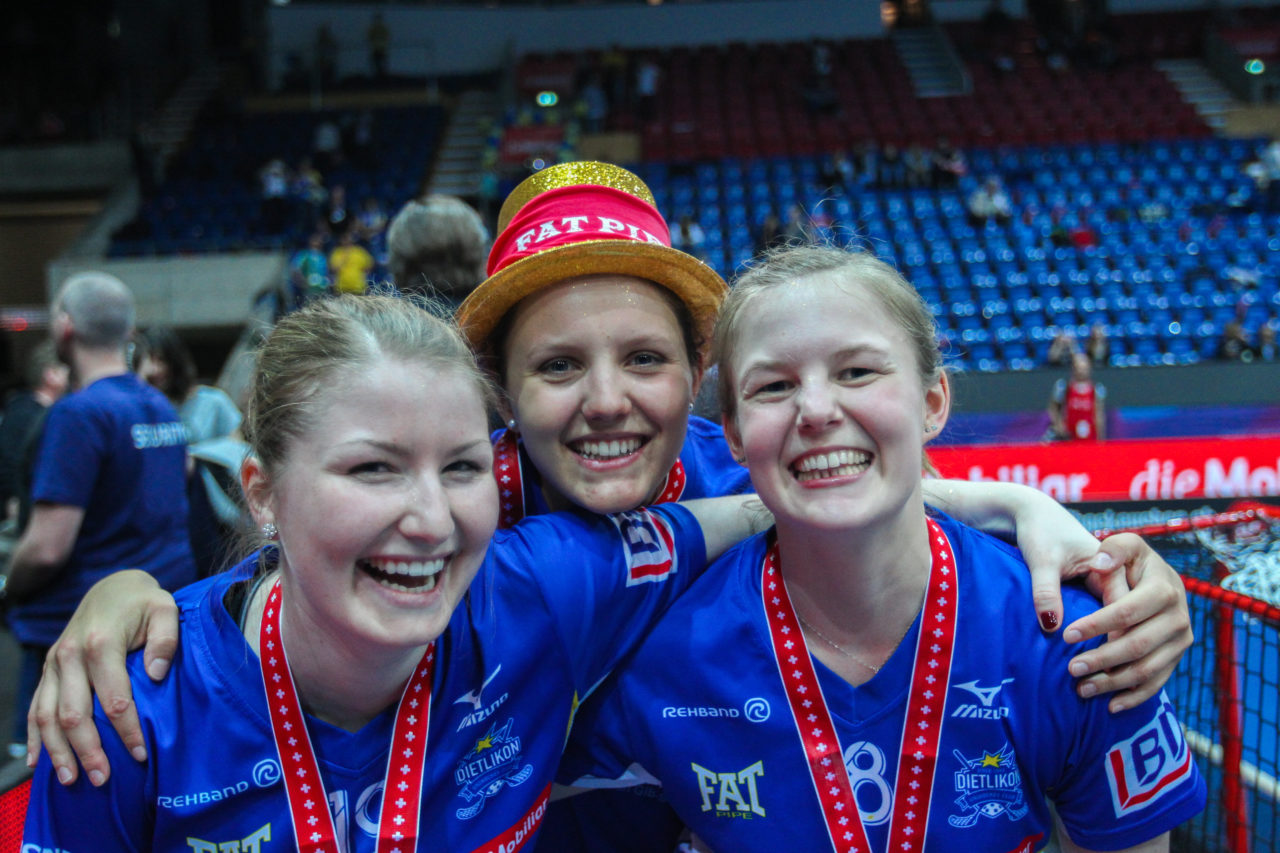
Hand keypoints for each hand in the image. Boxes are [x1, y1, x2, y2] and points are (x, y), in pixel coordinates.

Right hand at [27, 569, 179, 785]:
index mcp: (100, 643)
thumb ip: (165, 639)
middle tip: (103, 779)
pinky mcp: (48, 670)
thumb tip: (156, 674)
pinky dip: (33, 737)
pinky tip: (39, 763)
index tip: (140, 754)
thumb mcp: (165, 609)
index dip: (126, 730)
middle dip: (88, 750)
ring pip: (48, 716)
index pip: (113, 698)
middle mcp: (70, 656)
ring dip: (59, 751)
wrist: (112, 588)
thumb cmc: (143, 603)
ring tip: (72, 780)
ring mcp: (54, 664)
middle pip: (75, 714)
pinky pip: (36, 707)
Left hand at [1059, 534, 1192, 712]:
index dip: (1097, 624)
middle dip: (1102, 659)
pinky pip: (1158, 681)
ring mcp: (1181, 638)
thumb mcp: (1122, 545)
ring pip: (1148, 668)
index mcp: (1164, 587)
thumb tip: (1100, 563)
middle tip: (1071, 668)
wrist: (1150, 573)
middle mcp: (1179, 615)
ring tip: (1082, 688)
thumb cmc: (1126, 560)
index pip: (1127, 611)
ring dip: (1114, 682)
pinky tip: (1111, 706)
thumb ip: (1113, 550)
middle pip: (1138, 644)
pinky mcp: (1177, 655)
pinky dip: (1135, 696)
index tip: (1066, 635)